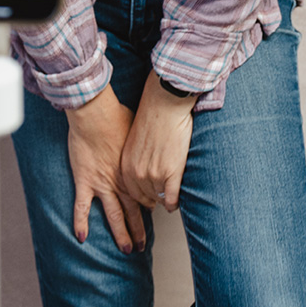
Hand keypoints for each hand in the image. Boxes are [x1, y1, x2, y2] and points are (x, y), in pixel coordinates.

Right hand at [66, 84, 147, 253]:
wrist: (95, 115)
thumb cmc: (116, 117)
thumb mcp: (136, 130)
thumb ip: (140, 142)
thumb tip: (150, 140)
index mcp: (133, 171)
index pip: (144, 195)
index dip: (148, 206)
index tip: (152, 214)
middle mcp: (120, 182)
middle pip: (132, 211)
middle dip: (138, 230)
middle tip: (142, 246)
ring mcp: (102, 184)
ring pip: (113, 216)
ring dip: (120, 234)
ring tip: (126, 249)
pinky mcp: (84, 181)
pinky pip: (82, 207)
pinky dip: (81, 223)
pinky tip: (82, 238)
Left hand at [120, 71, 195, 212]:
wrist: (164, 104)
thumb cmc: (152, 116)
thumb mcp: (135, 141)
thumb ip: (136, 159)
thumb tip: (143, 169)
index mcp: (126, 164)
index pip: (133, 193)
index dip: (144, 196)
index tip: (150, 197)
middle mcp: (137, 173)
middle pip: (147, 198)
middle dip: (155, 199)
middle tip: (162, 198)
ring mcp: (154, 175)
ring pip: (161, 199)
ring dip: (166, 199)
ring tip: (172, 195)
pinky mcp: (171, 173)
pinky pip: (173, 198)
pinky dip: (176, 202)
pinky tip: (179, 199)